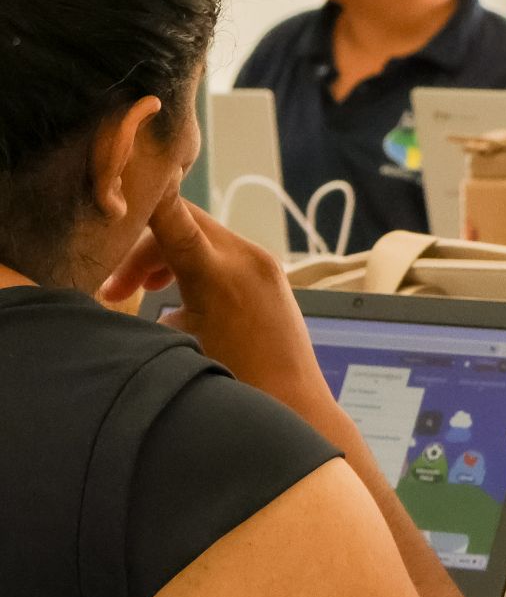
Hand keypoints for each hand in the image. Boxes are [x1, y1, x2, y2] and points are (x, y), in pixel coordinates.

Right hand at [101, 192, 337, 424]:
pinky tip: (177, 305)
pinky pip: (223, 255)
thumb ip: (153, 301)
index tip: (120, 189)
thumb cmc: (236, 385)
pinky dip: (194, 268)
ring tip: (141, 294)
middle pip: (180, 224)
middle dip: (143, 252)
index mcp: (218, 272)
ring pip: (200, 238)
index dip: (142, 200)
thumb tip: (128, 285)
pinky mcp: (273, 279)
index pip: (171, 214)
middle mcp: (247, 259)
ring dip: (166, 259)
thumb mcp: (180, 342)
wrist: (296, 407)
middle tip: (117, 290)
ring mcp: (265, 267)